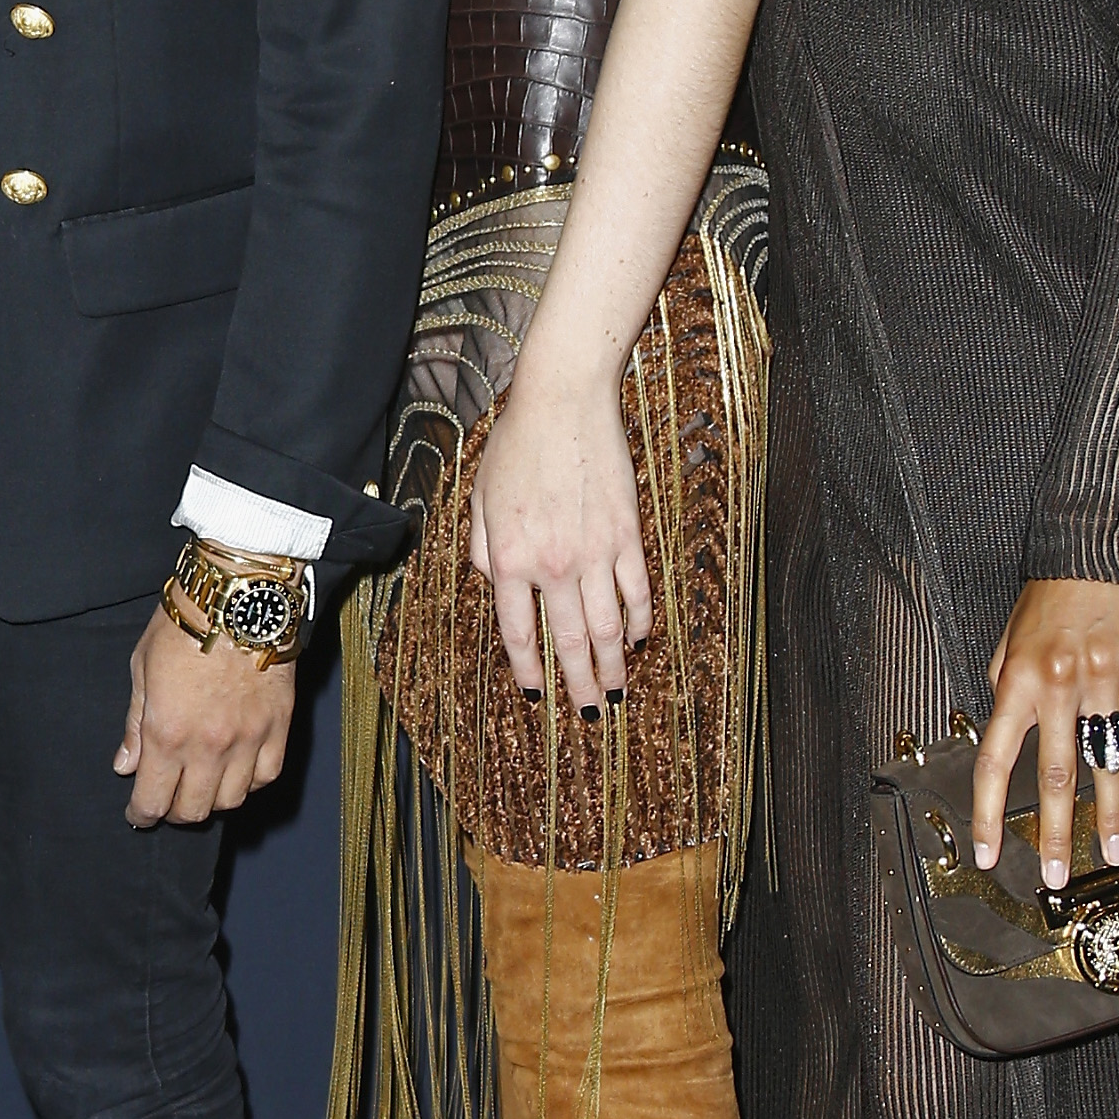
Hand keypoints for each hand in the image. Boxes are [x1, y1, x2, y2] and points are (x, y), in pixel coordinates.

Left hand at [116, 606, 296, 826]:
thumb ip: (134, 725)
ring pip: (231, 800)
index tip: (139, 813)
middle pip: (193, 809)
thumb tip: (126, 766)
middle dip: (174, 812)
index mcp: (167, 733)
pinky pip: (266, 776)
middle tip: (168, 800)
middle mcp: (208, 746)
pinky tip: (237, 772)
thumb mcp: (142, 670)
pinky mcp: (279, 727)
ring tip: (203, 786)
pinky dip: (250, 783)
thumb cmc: (184, 626)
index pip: (153, 800)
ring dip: (212, 800)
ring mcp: (248, 740)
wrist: (237, 597)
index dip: (142, 814)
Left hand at [470, 370, 648, 708]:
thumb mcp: (479, 498)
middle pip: (570, 642)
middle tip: (588, 714)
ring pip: (609, 628)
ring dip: (613, 667)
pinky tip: (638, 641)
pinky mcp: (628, 535)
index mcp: (510, 558)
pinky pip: (637, 592)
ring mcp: (595, 552)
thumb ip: (483, 550)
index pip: (520, 633)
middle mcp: (553, 564)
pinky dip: (639, 622)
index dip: (528, 670)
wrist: (564, 403)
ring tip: (616, 692)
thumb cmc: (515, 446)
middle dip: (579, 685)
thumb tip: (497, 586)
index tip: (537, 695)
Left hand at [975, 579, 1118, 889]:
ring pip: (1105, 762)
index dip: (988, 811)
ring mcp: (1102, 681)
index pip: (995, 760)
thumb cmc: (1046, 599)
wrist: (1093, 552)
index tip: (987, 851)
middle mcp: (1058, 685)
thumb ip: (1005, 691)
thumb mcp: (1008, 643)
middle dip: (1054, 833)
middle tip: (1055, 875)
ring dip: (1110, 815)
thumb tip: (1007, 734)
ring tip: (1112, 851)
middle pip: (1055, 776)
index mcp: (1016, 682)